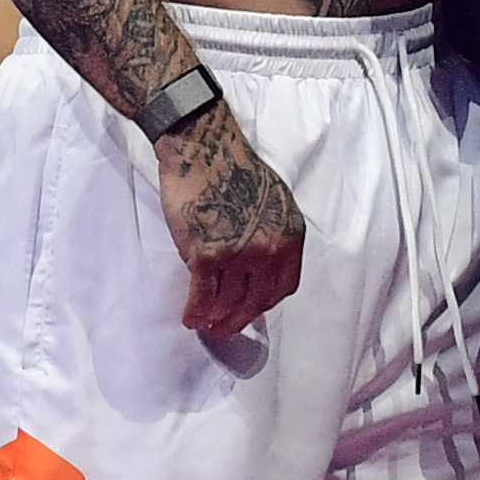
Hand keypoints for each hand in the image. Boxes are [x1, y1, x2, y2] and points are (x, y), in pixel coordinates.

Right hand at [155, 100, 308, 336]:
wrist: (204, 149)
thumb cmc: (234, 169)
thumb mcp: (273, 202)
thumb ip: (271, 234)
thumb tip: (257, 266)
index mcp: (290, 236)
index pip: (283, 287)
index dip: (264, 304)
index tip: (250, 310)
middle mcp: (270, 250)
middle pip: (255, 301)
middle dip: (238, 320)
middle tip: (225, 329)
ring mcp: (239, 254)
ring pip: (227, 301)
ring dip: (215, 319)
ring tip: (205, 325)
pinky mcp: (207, 255)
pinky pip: (202, 296)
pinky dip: (195, 312)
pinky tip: (189, 319)